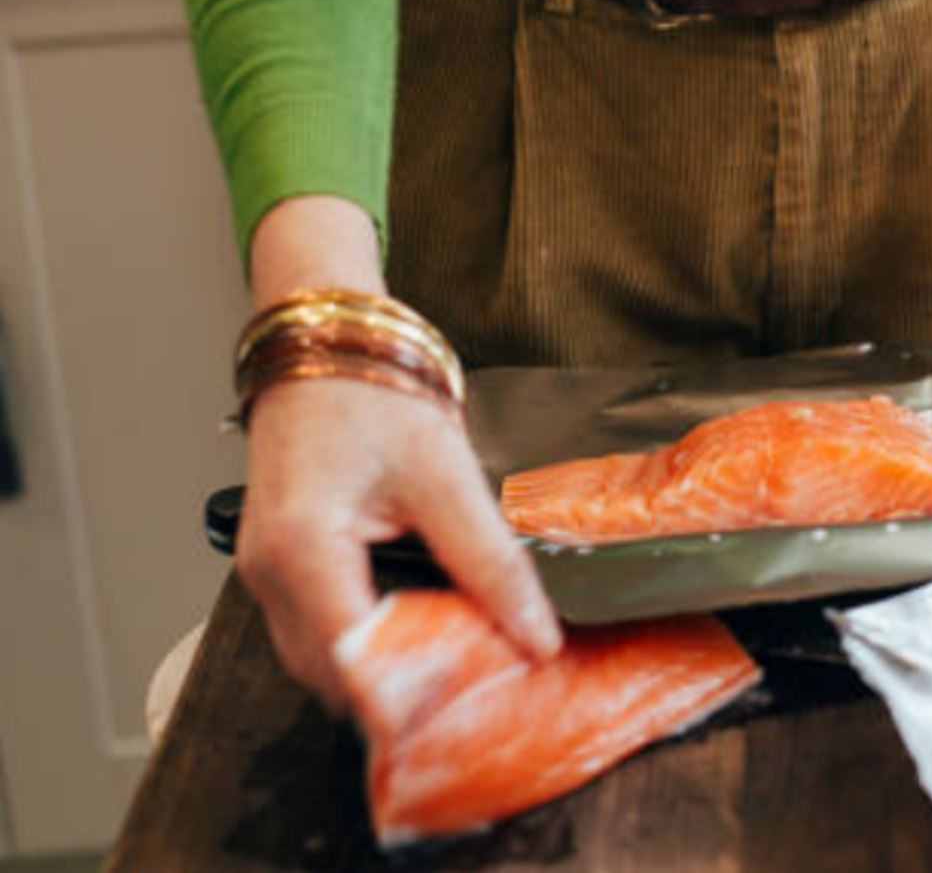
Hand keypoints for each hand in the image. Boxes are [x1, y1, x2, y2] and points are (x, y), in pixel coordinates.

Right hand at [237, 380, 561, 708]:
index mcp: (303, 545)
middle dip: (403, 694)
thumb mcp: (447, 476)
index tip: (471, 715)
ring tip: (462, 666)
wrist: (327, 346)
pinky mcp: (280, 570)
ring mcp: (265, 574)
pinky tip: (426, 633)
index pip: (355, 659)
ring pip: (324, 664)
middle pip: (335, 675)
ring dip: (386, 674)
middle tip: (479, 695)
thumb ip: (490, 561)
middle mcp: (268, 572)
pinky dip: (370, 646)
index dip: (412, 698)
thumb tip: (535, 636)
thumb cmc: (374, 396)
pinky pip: (321, 634)